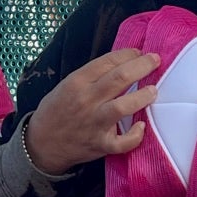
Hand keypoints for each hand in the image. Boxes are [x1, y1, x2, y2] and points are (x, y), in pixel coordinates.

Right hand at [23, 50, 160, 175]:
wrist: (42, 143)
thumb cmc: (57, 110)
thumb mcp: (67, 85)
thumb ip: (91, 76)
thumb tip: (122, 63)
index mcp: (77, 82)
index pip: (108, 61)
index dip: (128, 54)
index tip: (139, 53)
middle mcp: (86, 100)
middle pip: (120, 78)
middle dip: (142, 66)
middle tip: (155, 60)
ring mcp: (94, 123)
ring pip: (124, 106)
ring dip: (143, 96)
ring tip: (153, 90)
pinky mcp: (100, 144)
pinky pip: (123, 142)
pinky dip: (135, 135)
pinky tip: (141, 126)